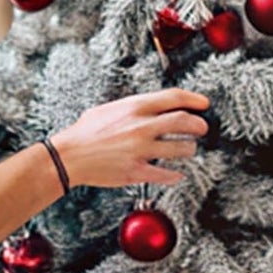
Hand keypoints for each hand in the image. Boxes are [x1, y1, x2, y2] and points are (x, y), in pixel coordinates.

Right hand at [51, 88, 209, 188]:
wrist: (68, 156)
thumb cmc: (85, 132)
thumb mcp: (110, 109)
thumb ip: (134, 107)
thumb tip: (153, 106)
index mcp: (135, 107)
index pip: (173, 97)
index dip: (194, 99)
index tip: (204, 104)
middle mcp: (141, 126)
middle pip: (185, 122)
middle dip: (199, 125)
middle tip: (202, 128)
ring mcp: (140, 150)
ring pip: (181, 148)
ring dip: (190, 149)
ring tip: (189, 149)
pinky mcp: (136, 171)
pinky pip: (166, 174)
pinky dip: (175, 175)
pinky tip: (177, 174)